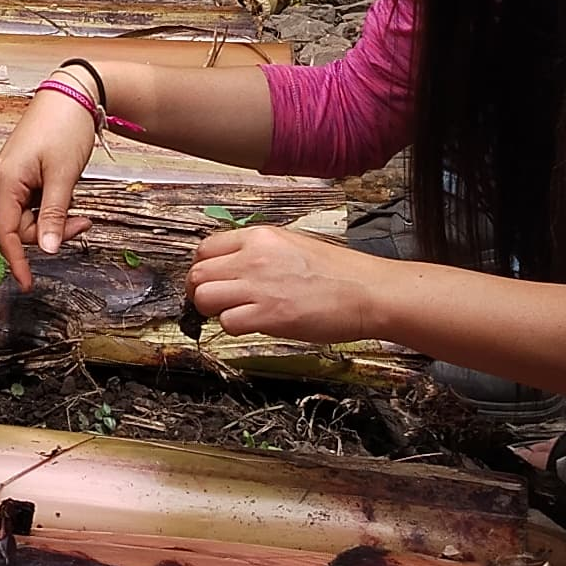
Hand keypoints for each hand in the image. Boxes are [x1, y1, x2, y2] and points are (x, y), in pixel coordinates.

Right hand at [0, 86, 100, 285]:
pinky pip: (33, 201)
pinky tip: (68, 195)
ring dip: (54, 219)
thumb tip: (48, 249)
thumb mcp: (64, 177)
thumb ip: (55, 215)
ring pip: (28, 215)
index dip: (17, 260)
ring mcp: (12, 175)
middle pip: (19, 226)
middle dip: (50, 233)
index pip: (5, 232)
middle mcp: (3, 179)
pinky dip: (51, 206)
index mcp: (6, 181)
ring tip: (80, 208)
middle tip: (83, 224)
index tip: (29, 283)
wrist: (73, 93)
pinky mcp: (23, 171)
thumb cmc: (66, 128)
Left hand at [188, 221, 397, 345]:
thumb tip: (234, 266)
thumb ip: (260, 252)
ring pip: (204, 298)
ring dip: (214, 311)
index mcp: (260, 236)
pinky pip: (226, 323)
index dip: (204, 269)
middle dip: (201, 292)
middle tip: (217, 303)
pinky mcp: (268, 315)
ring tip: (236, 314)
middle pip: (197, 274)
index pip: (205, 248)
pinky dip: (234, 328)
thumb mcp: (293, 245)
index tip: (212, 281)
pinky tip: (254, 326)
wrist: (368, 291)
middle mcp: (253, 257)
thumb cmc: (340, 272)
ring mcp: (258, 285)